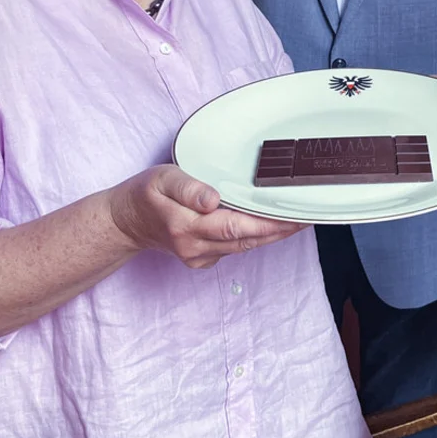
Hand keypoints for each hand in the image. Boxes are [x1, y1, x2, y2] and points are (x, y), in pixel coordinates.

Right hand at [107, 165, 304, 268]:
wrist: (126, 222)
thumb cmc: (145, 194)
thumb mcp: (161, 179)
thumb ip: (187, 188)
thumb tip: (212, 199)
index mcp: (187, 226)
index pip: (238, 227)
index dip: (270, 224)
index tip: (296, 217)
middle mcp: (196, 247)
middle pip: (248, 240)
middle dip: (281, 230)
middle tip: (310, 216)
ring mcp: (200, 256)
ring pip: (245, 246)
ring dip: (273, 234)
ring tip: (299, 219)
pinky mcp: (203, 258)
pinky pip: (235, 247)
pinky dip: (255, 236)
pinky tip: (271, 224)